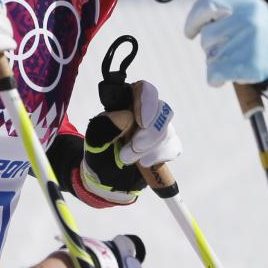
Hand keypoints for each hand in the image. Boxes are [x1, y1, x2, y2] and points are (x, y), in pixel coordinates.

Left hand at [78, 81, 180, 206]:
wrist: (104, 177)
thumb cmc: (99, 153)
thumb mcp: (95, 140)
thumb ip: (106, 127)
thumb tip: (126, 117)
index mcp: (126, 102)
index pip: (144, 89)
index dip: (147, 102)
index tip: (141, 123)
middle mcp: (144, 111)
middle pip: (161, 110)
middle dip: (149, 134)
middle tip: (132, 149)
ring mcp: (157, 128)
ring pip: (167, 130)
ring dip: (150, 148)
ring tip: (127, 159)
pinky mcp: (166, 145)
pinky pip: (173, 147)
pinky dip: (159, 156)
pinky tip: (144, 162)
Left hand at [183, 0, 267, 124]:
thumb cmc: (261, 33)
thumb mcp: (249, 10)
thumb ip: (226, 8)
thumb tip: (198, 13)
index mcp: (245, 4)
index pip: (207, 5)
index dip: (194, 20)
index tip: (190, 32)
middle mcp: (246, 21)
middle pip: (207, 36)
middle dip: (210, 45)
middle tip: (226, 47)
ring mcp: (248, 43)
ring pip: (210, 56)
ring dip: (215, 61)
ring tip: (233, 58)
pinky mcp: (248, 66)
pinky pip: (214, 74)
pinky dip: (215, 78)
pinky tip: (224, 77)